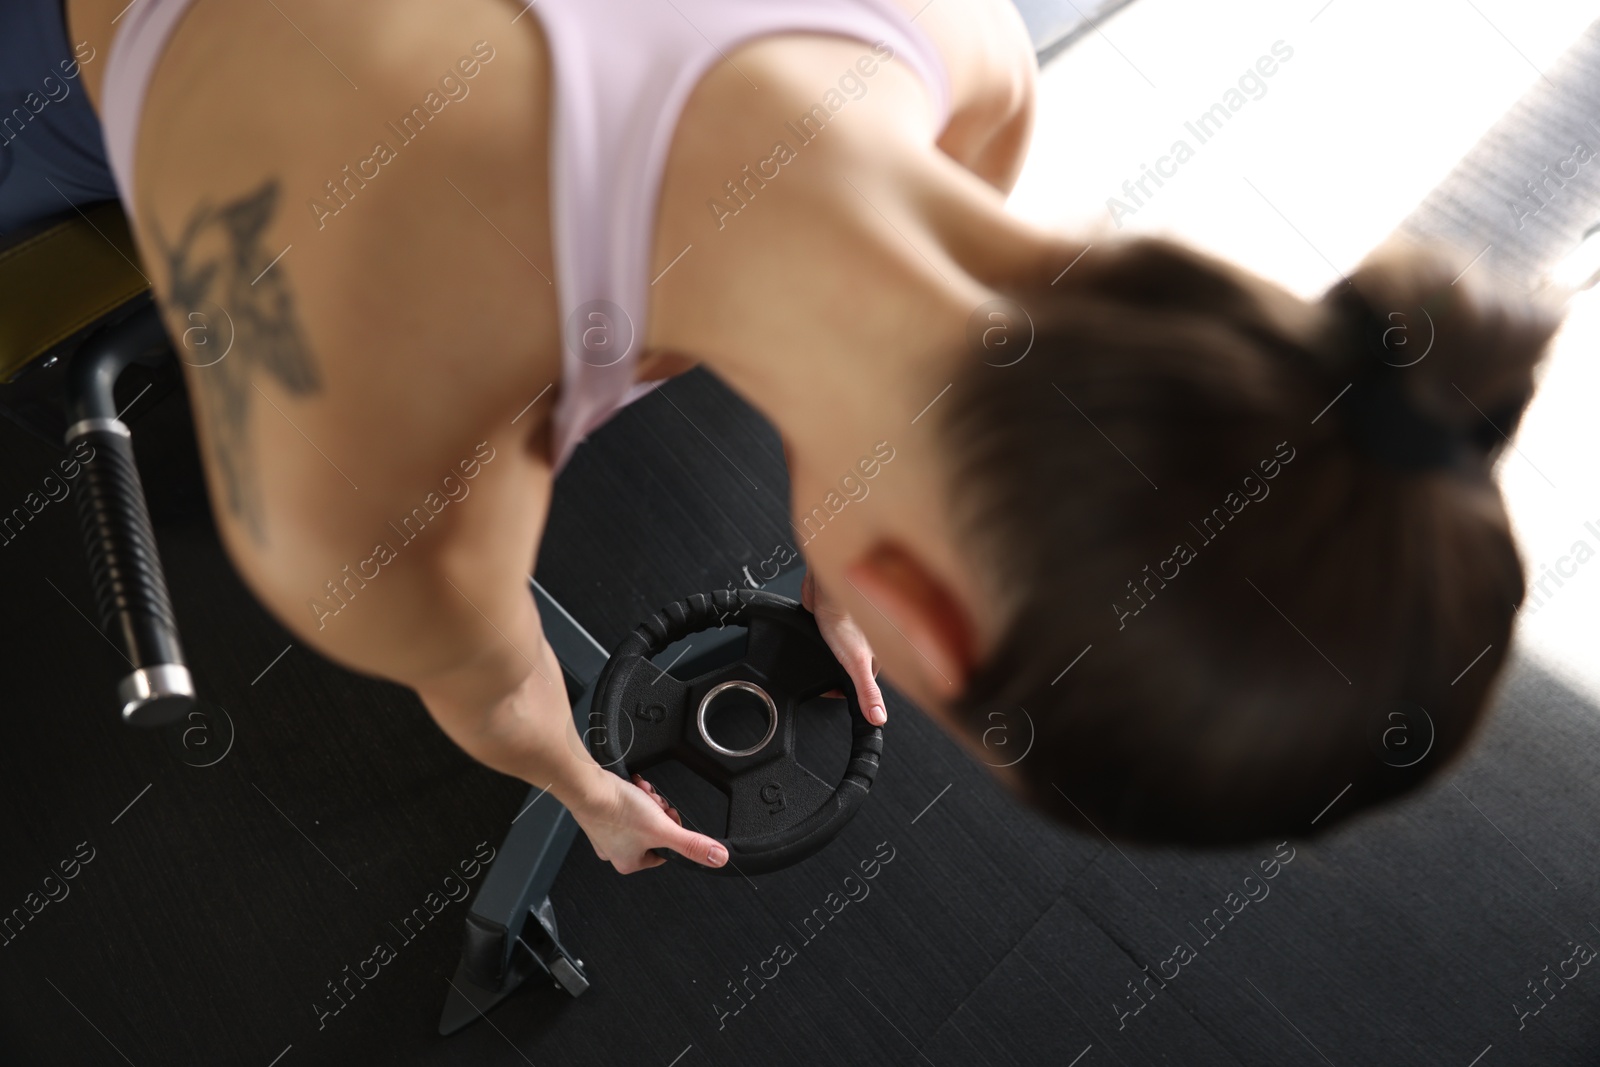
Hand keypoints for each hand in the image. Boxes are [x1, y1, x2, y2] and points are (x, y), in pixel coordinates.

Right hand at [571, 770, 728, 874]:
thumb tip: (717, 858)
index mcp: (629, 863)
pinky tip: (631, 787)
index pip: (663, 853)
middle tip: (653, 803)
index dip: (670, 832)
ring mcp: (605, 832)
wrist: (588, 787)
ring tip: (641, 793)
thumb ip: (691, 844)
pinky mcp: (599, 813)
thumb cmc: (616, 810)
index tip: (667, 818)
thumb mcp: (663, 828)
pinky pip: (624, 805)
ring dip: (646, 801)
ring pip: (640, 816)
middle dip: (657, 812)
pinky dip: (632, 793)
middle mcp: (614, 851)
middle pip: (652, 831)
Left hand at [802, 569, 886, 725]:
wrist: (827, 590)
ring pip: (833, 657)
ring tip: (817, 659)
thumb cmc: (846, 620)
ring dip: (823, 661)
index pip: (860, 687)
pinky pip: (821, 642)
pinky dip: (815, 645)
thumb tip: (879, 718)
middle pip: (846, 672)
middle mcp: (860, 648)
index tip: (831, 695)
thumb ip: (867, 692)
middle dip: (831, 677)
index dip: (842, 694)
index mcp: (872, 659)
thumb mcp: (857, 664)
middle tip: (820, 678)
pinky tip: (813, 643)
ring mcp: (844, 636)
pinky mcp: (828, 625)